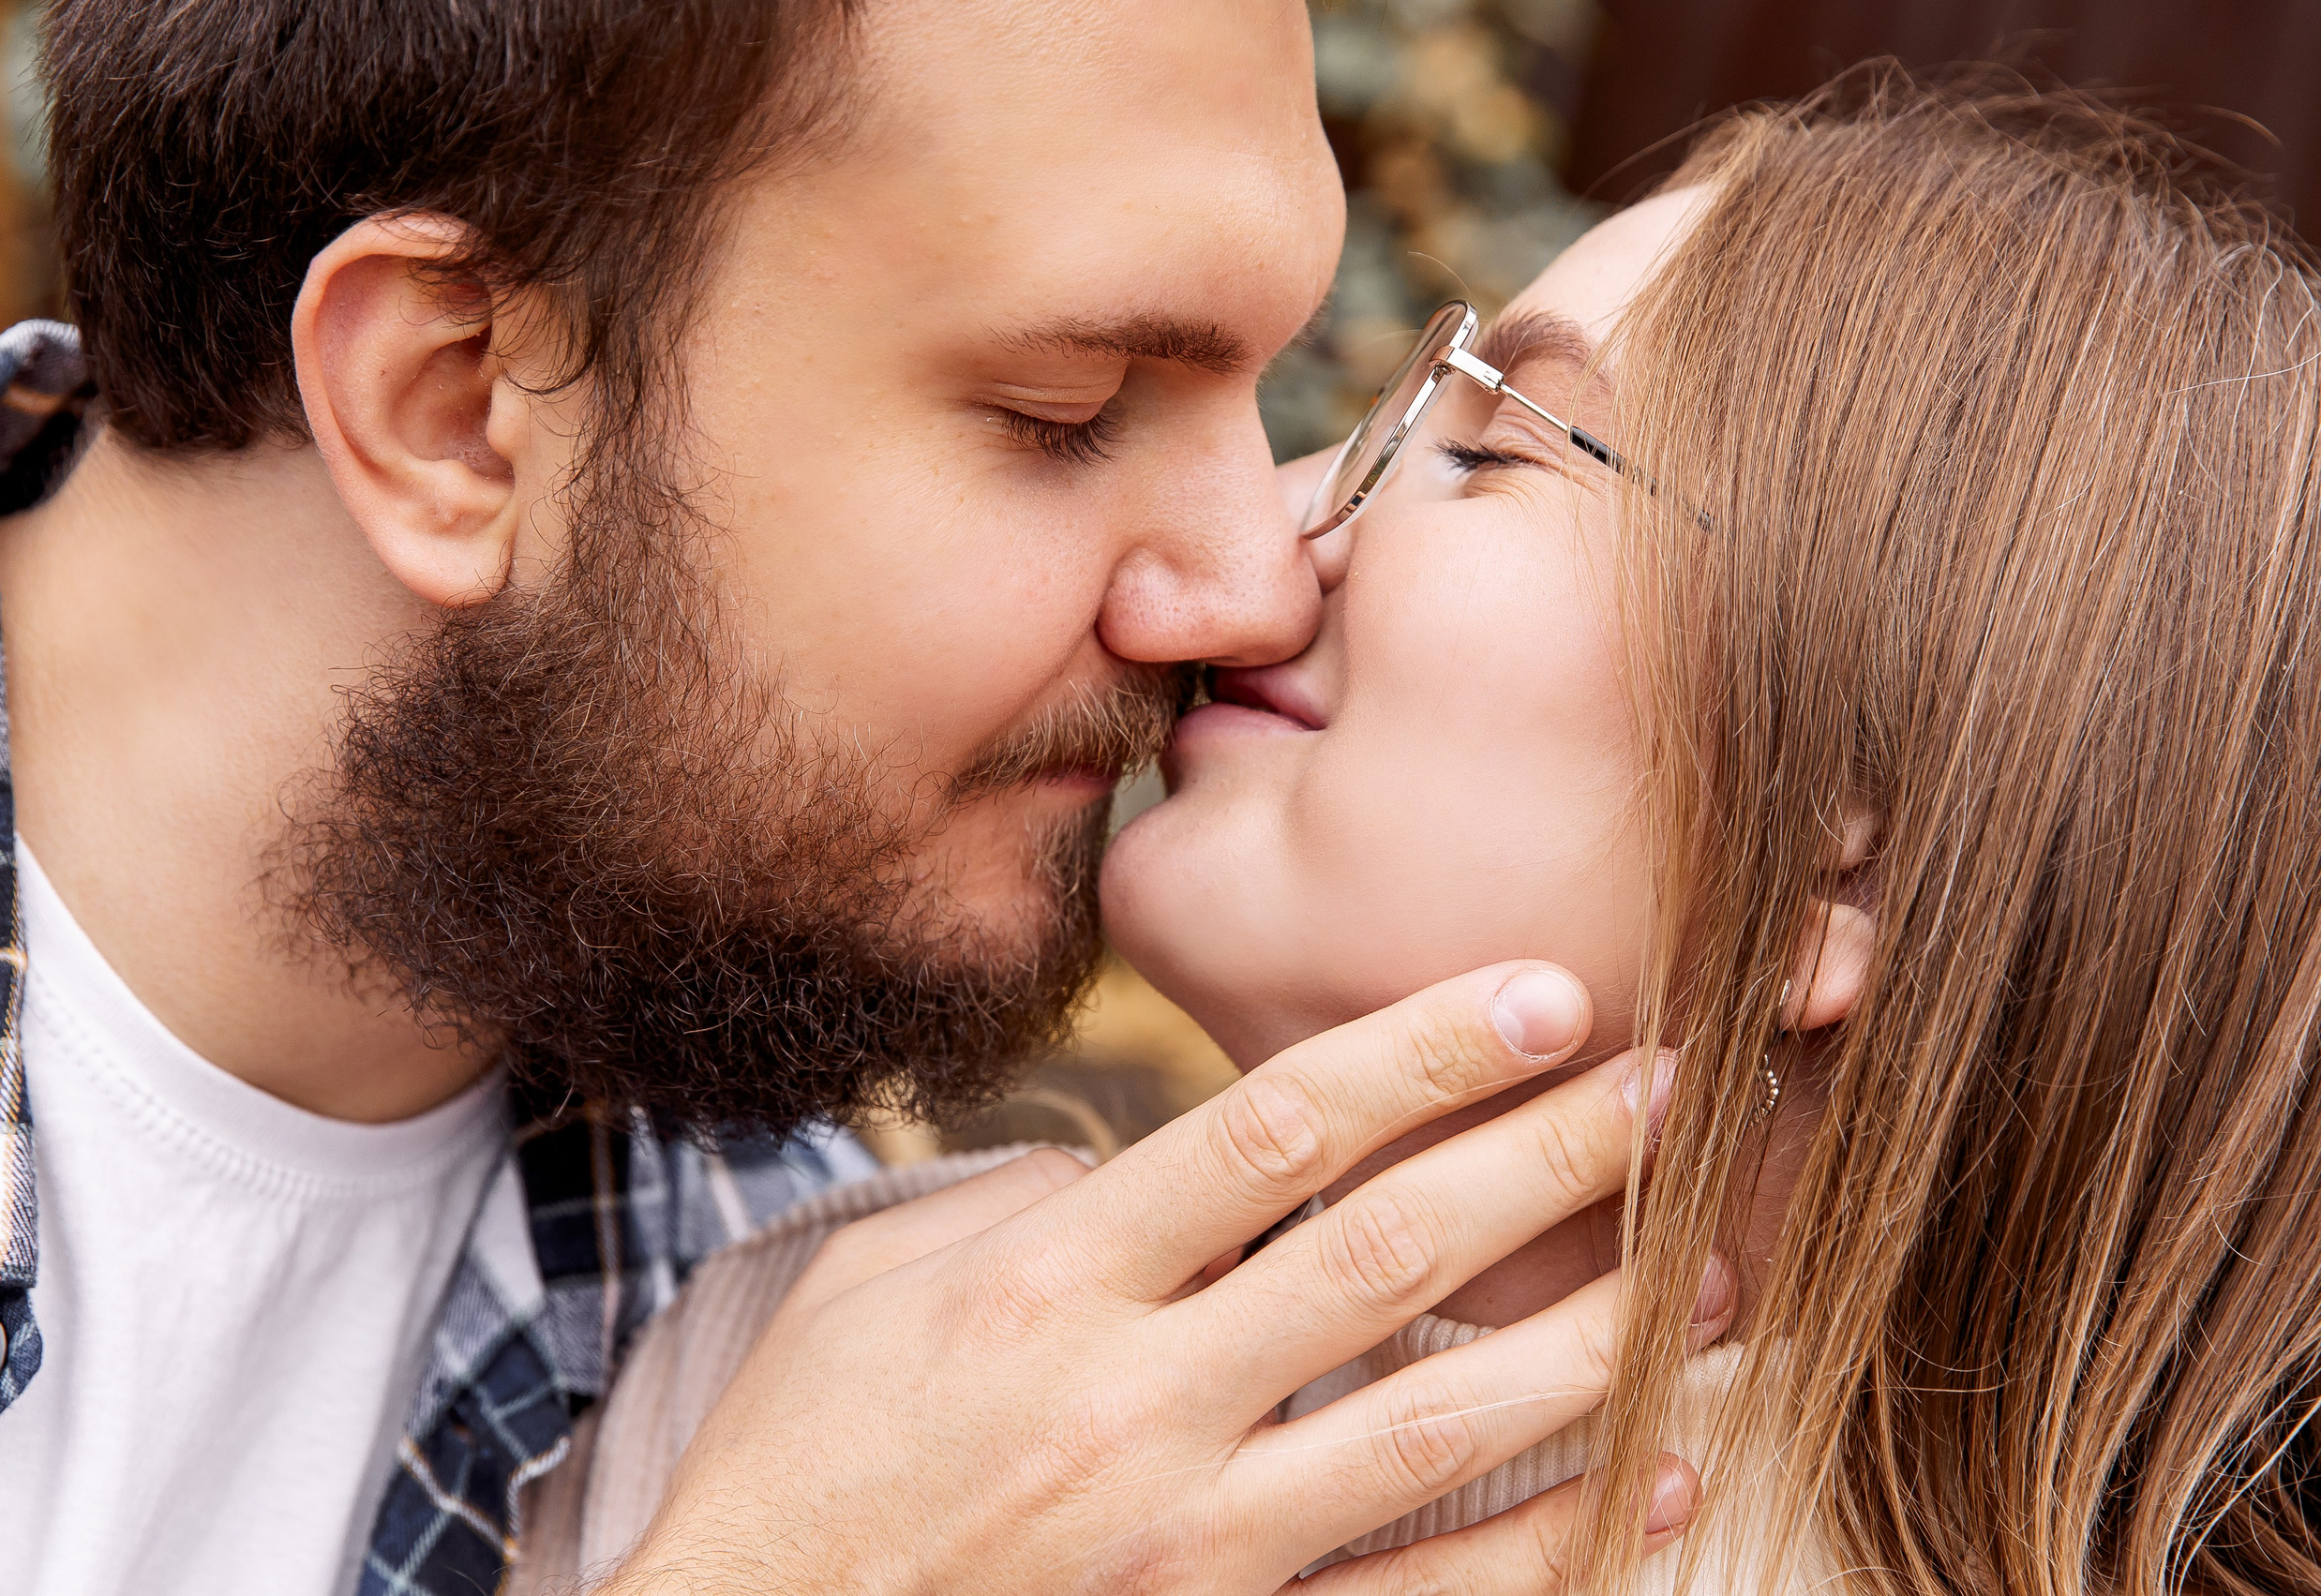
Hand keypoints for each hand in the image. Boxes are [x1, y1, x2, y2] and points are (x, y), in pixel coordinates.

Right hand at [604, 962, 1723, 1593]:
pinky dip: (1554, 1543)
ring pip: (1438, 1429)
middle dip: (1548, 1163)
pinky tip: (1663, 1481)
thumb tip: (1168, 1170)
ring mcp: (1189, 1545)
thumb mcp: (873, 1288)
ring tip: (1727, 1273)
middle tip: (1681, 1087)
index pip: (1270, 1132)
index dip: (1422, 1052)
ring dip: (1601, 1344)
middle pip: (1385, 1258)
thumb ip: (1032, 1208)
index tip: (1541, 991)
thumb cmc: (805, 1460)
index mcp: (1052, 1286)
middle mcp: (1136, 1404)